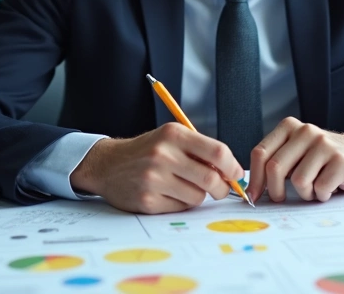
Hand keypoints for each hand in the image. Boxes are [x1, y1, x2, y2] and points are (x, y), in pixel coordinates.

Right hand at [69, 123, 243, 213]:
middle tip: (220, 189)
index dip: (233, 167)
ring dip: (198, 196)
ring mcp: (154, 178)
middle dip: (222, 188)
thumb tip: (232, 171)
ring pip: (198, 196)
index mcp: (173, 134)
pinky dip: (181, 203)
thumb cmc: (145, 151)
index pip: (217, 152)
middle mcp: (163, 154)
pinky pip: (180, 208)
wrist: (107, 164)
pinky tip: (168, 194)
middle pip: (211, 179)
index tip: (236, 174)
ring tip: (183, 187)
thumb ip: (199, 150)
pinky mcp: (148, 200)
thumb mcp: (170, 138)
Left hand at [247, 117, 343, 203]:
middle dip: (275, 190)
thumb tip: (252, 190)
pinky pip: (320, 188)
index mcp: (289, 127)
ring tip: (314, 188)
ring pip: (299, 181)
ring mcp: (324, 145)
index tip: (253, 195)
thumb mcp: (296, 152)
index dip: (254, 178)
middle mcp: (306, 131)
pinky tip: (328, 188)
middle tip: (280, 198)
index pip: (261, 153)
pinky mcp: (340, 161)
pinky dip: (321, 195)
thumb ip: (276, 162)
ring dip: (304, 193)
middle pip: (275, 168)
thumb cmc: (321, 159)